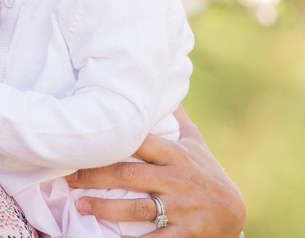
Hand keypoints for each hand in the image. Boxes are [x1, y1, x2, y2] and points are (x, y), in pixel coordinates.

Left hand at [67, 109, 245, 237]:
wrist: (234, 213)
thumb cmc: (207, 172)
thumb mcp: (195, 140)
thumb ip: (175, 116)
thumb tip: (160, 81)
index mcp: (175, 154)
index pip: (141, 141)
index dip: (114, 138)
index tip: (87, 137)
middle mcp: (176, 179)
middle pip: (130, 174)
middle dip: (97, 175)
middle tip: (69, 175)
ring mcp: (179, 208)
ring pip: (138, 208)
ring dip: (106, 208)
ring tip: (81, 205)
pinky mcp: (184, 233)